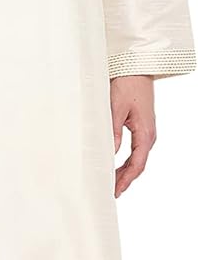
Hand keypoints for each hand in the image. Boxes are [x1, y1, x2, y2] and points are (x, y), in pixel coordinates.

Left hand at [110, 74, 156, 196]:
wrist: (136, 67)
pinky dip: (126, 161)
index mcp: (145, 133)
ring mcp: (146, 132)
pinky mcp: (141, 127)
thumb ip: (113, 132)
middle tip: (111, 192)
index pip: (137, 164)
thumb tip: (109, 153)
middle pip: (137, 165)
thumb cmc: (127, 84)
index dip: (125, 180)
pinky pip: (135, 150)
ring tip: (111, 183)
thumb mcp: (116, 108)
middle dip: (125, 179)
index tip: (115, 191)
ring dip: (125, 171)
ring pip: (136, 159)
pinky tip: (116, 166)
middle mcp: (149, 135)